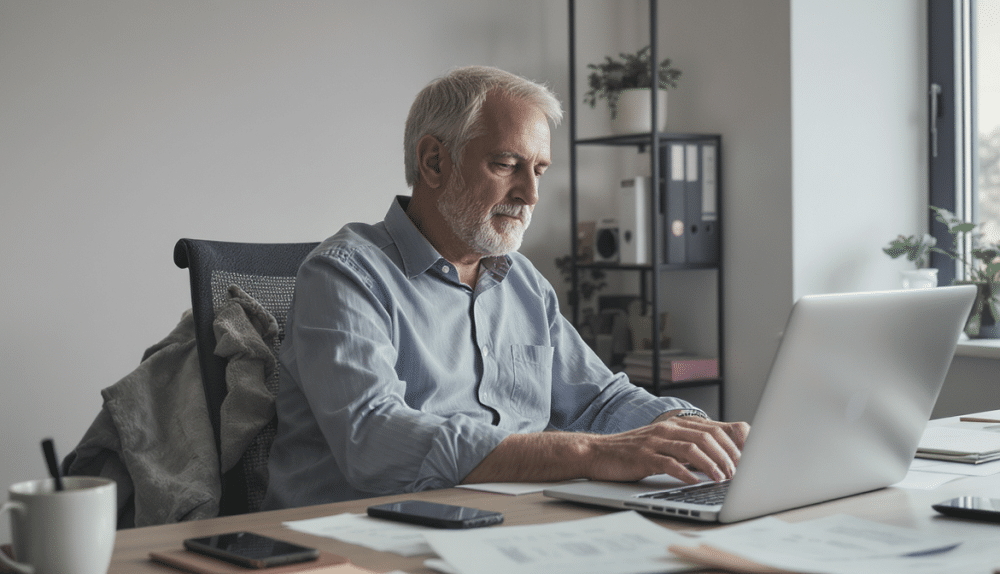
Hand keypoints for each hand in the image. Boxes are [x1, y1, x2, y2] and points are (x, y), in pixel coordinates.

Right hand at [584, 416, 749, 484]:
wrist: (597, 452)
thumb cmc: (633, 453)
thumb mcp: (663, 446)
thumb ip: (687, 449)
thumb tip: (718, 462)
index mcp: (676, 425)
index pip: (713, 430)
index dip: (733, 446)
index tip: (745, 462)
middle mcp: (668, 429)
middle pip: (707, 437)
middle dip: (727, 456)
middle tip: (738, 474)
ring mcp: (655, 442)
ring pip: (692, 449)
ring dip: (711, 465)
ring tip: (722, 479)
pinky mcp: (644, 456)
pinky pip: (669, 463)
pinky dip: (686, 473)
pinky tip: (695, 482)